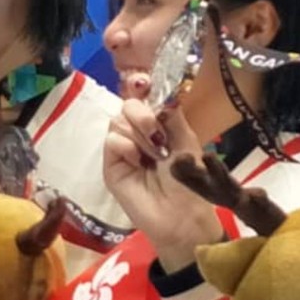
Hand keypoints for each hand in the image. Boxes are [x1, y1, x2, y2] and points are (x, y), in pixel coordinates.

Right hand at [103, 84, 221, 271]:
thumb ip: (171, 115)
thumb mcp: (186, 141)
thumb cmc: (188, 181)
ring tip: (153, 154)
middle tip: (157, 134)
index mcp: (158, 125)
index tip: (145, 83)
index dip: (141, 87)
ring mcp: (123, 148)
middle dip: (142, 114)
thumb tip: (158, 91)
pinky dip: (126, 146)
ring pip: (118, 120)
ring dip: (138, 133)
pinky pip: (111, 140)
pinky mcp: (111, 165)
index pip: (144, 97)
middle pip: (128, 105)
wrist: (180, 216)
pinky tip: (138, 161)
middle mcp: (138, 133)